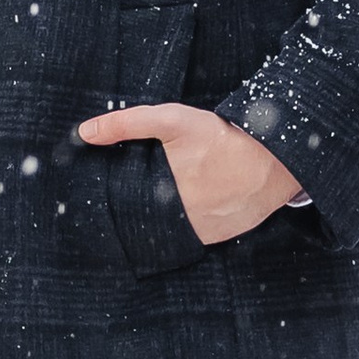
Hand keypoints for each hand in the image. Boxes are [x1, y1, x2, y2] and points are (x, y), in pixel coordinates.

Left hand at [75, 103, 302, 245]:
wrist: (275, 160)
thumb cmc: (222, 138)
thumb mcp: (174, 121)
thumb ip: (127, 124)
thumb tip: (84, 132)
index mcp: (164, 194)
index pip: (125, 205)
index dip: (118, 198)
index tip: (115, 190)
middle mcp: (181, 219)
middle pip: (145, 219)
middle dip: (139, 208)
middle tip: (143, 192)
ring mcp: (201, 232)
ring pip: (167, 231)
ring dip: (161, 220)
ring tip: (164, 200)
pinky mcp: (218, 238)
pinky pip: (191, 236)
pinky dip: (184, 226)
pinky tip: (184, 209)